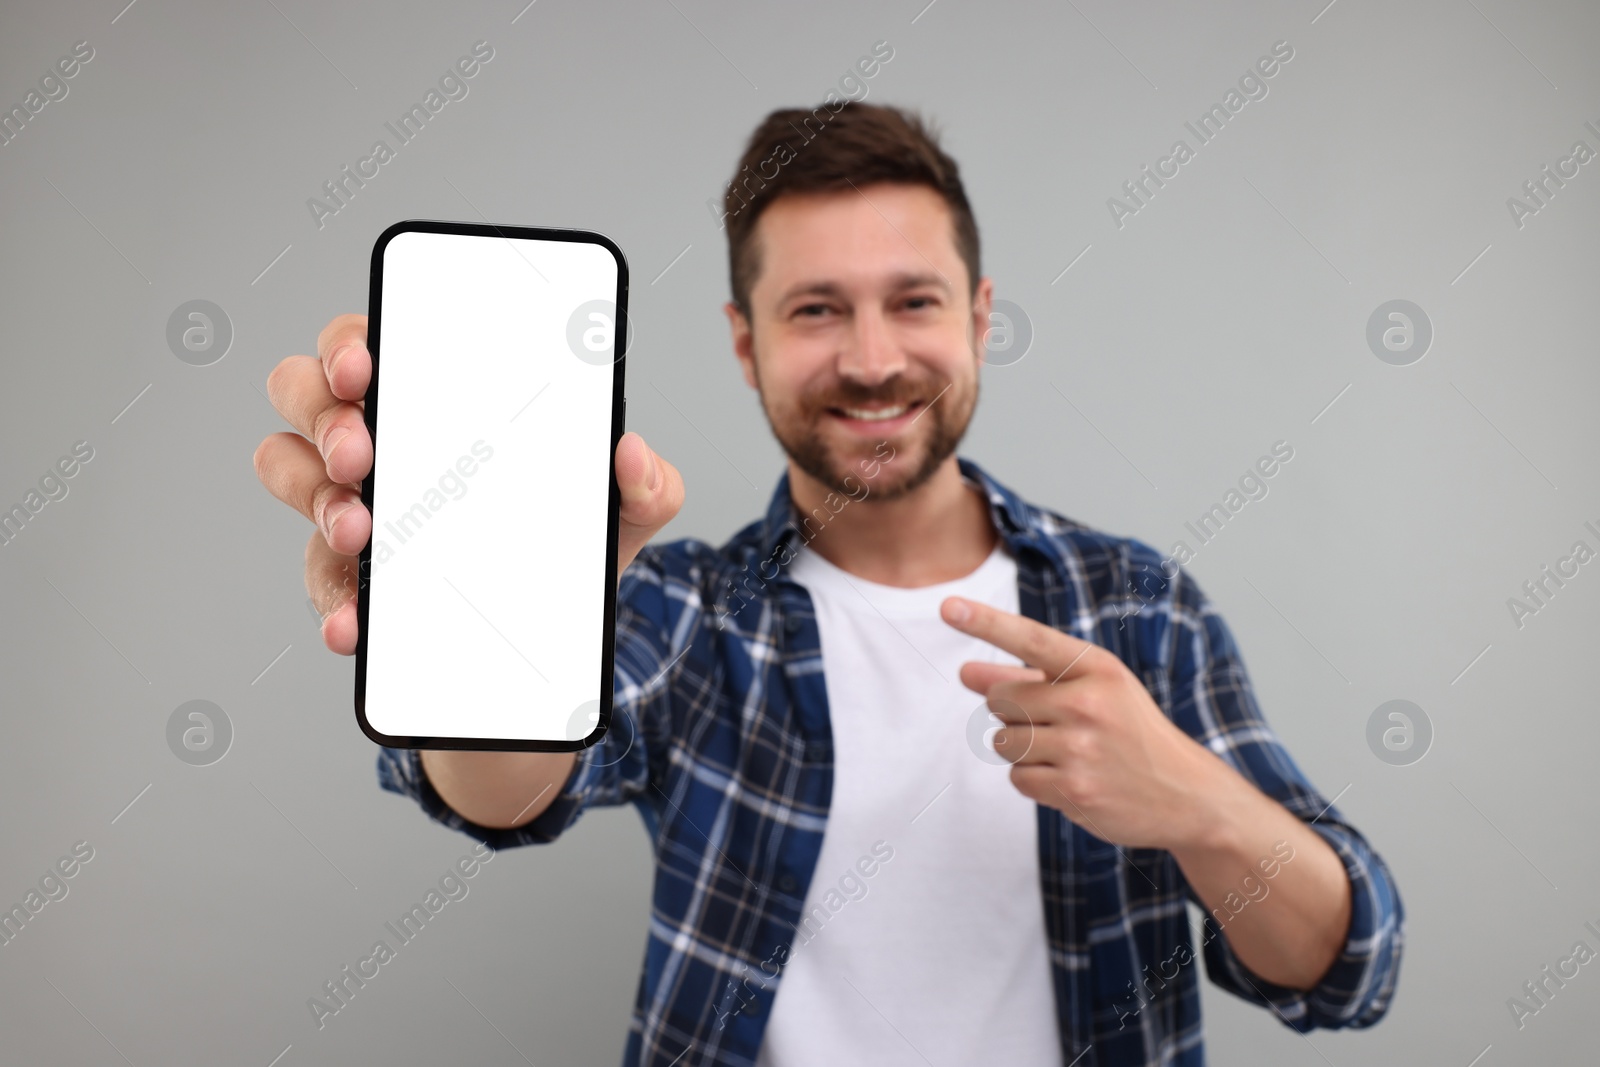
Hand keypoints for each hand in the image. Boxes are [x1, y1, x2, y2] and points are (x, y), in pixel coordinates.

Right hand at [254, 313, 683, 654]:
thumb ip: (648, 481)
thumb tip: (632, 453)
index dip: (350, 342)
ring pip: (287, 467)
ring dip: (314, 494)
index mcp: (438, 398)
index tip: (367, 362)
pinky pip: (320, 579)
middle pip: (305, 390)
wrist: (564, 631)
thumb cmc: (574, 537)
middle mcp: (382, 437)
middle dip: (323, 412)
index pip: (369, 342)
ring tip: (360, 528)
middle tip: (363, 449)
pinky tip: (355, 623)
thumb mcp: (625, 507)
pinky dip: (334, 601)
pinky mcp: (351, 575)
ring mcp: (354, 502)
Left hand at [940, 596, 1233, 850]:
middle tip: (1056, 725)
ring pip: (1004, 742)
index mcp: (1097, 668)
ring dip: (1023, 751)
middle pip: (1002, 700)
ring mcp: (1081, 748)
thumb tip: (966, 673)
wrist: (1187, 794)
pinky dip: (1034, 781)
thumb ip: (1028, 679)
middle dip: (1014, 714)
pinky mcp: (1074, 789)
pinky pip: (1018, 779)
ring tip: (1066, 754)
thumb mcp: (1092, 692)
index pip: (1031, 639)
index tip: (948, 606)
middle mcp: (1089, 703)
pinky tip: (1069, 780)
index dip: (986, 622)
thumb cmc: (1128, 732)